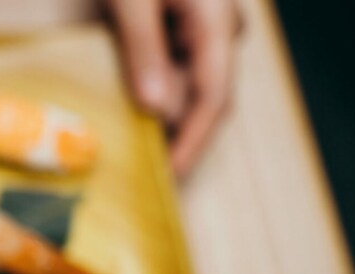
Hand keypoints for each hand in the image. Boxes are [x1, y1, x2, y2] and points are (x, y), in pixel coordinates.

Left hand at [104, 0, 240, 175]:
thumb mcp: (132, 1)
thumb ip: (144, 47)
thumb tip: (156, 108)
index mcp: (217, 22)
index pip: (214, 98)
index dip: (193, 142)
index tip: (170, 175)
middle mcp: (223, 28)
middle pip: (206, 97)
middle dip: (178, 135)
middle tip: (145, 171)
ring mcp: (210, 26)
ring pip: (192, 85)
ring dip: (164, 114)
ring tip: (133, 146)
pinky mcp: (191, 23)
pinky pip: (179, 68)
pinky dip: (158, 90)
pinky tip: (133, 109)